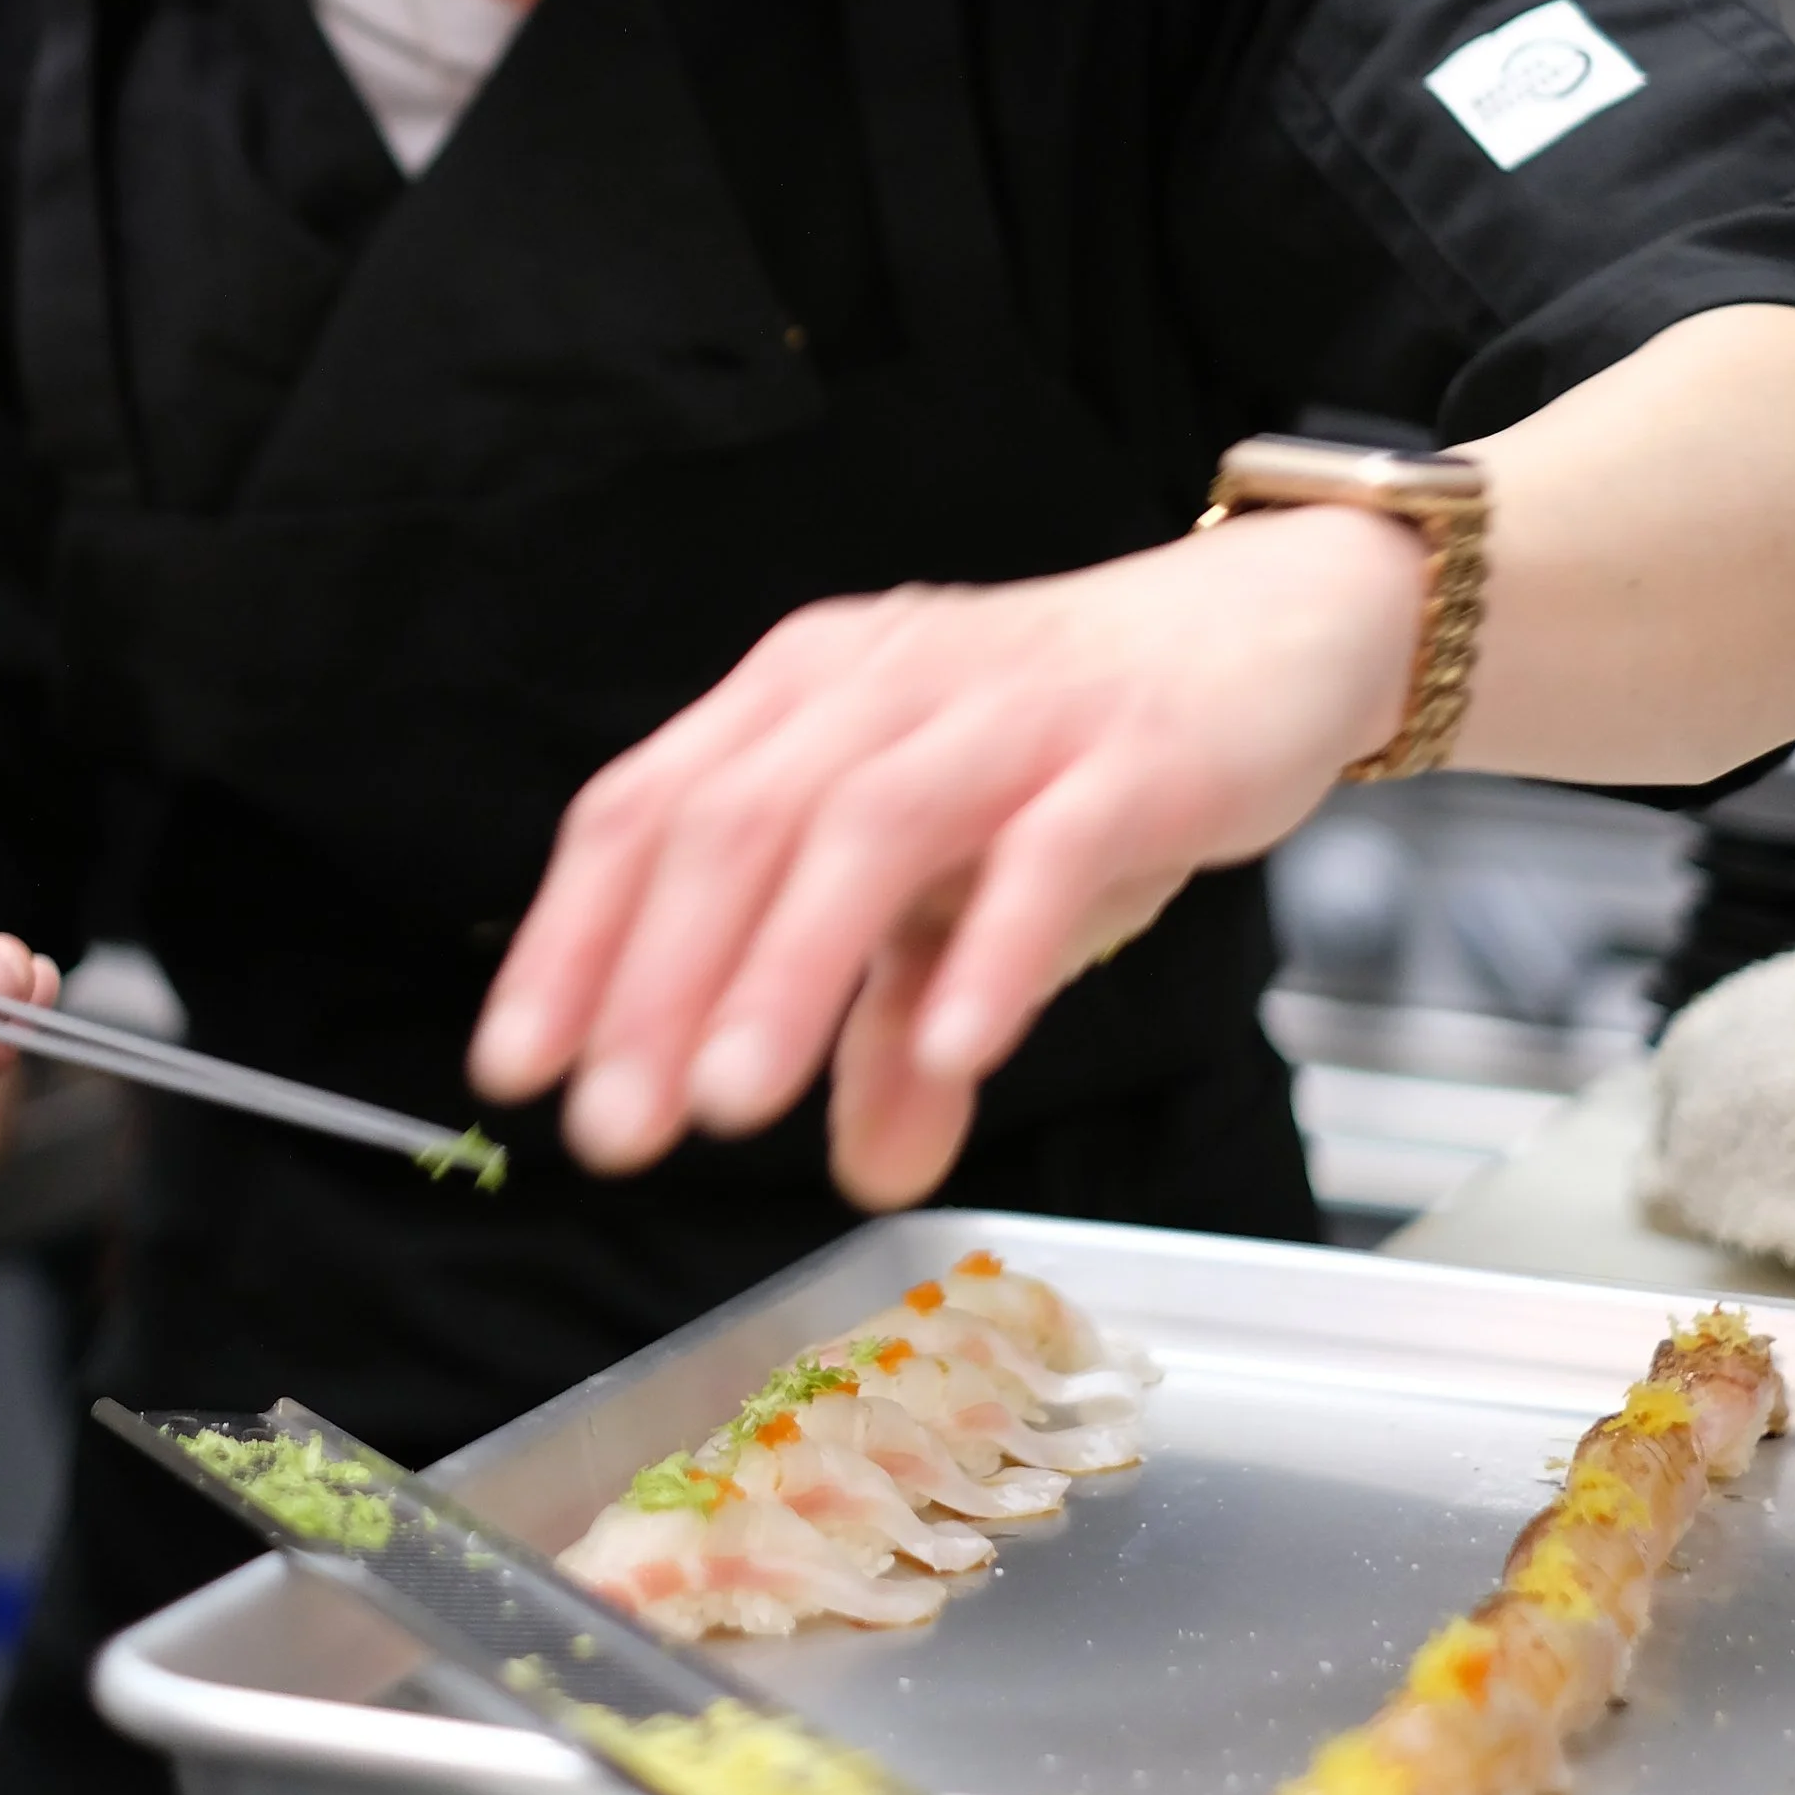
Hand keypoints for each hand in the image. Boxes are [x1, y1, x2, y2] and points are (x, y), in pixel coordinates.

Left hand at [469, 505, 1420, 1210]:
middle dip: (658, 981)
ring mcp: (1007, 710)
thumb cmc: (1082, 751)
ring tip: (732, 1101)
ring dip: (787, 969)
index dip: (574, 936)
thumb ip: (897, 1016)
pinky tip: (951, 1052)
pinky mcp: (1134, 751)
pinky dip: (992, 950)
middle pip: (736, 820)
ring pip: (866, 828)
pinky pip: (1049, 849)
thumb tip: (861, 1167)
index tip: (519, 1065)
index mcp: (806, 692)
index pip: (648, 805)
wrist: (1275, 627)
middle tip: (616, 1127)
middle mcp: (883, 682)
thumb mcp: (966, 888)